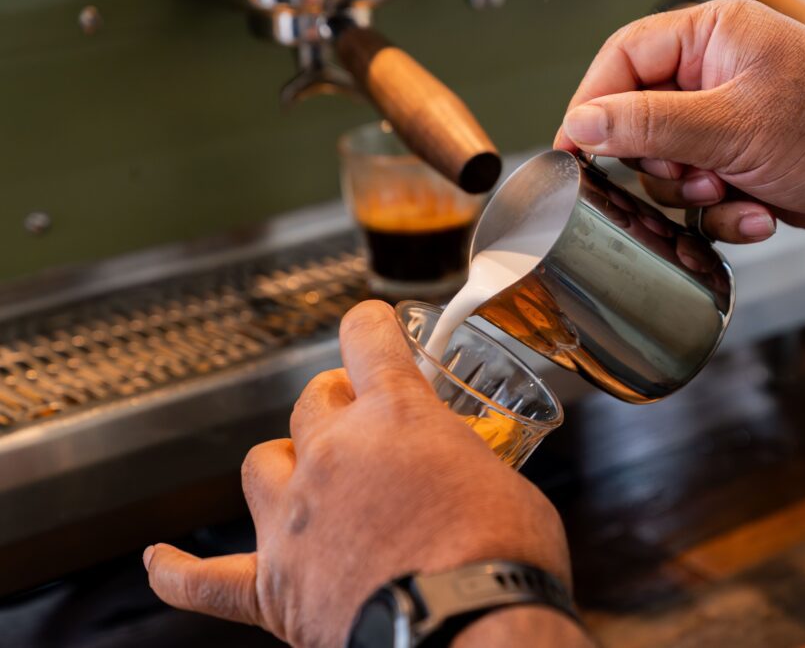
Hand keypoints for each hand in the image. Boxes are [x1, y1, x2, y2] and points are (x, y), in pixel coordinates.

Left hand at [143, 300, 578, 647]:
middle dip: (333, 401)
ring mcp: (294, 522)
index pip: (365, 339)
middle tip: (356, 417)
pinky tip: (159, 562)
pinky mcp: (274, 590)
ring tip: (302, 475)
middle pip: (310, 400)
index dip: (369, 326)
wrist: (468, 632)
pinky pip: (205, 580)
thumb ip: (469, 463)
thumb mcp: (506, 483)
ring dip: (281, 462)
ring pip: (260, 464)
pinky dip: (179, 571)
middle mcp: (332, 456)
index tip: (371, 326)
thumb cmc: (501, 560)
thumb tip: (469, 478)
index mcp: (396, 418)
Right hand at [555, 0, 804, 243]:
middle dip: (661, 164)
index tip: (575, 148)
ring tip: (729, 193)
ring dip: (694, 195)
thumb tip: (583, 123)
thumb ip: (647, 125)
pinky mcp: (741, 161)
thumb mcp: (730, 127)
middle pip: (640, 119)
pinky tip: (758, 210)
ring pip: (668, 166)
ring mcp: (729, 119)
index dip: (593, 103)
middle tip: (688, 176)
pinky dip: (724, 212)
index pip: (623, 57)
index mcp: (713, 36)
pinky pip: (701, 194)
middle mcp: (717, 72)